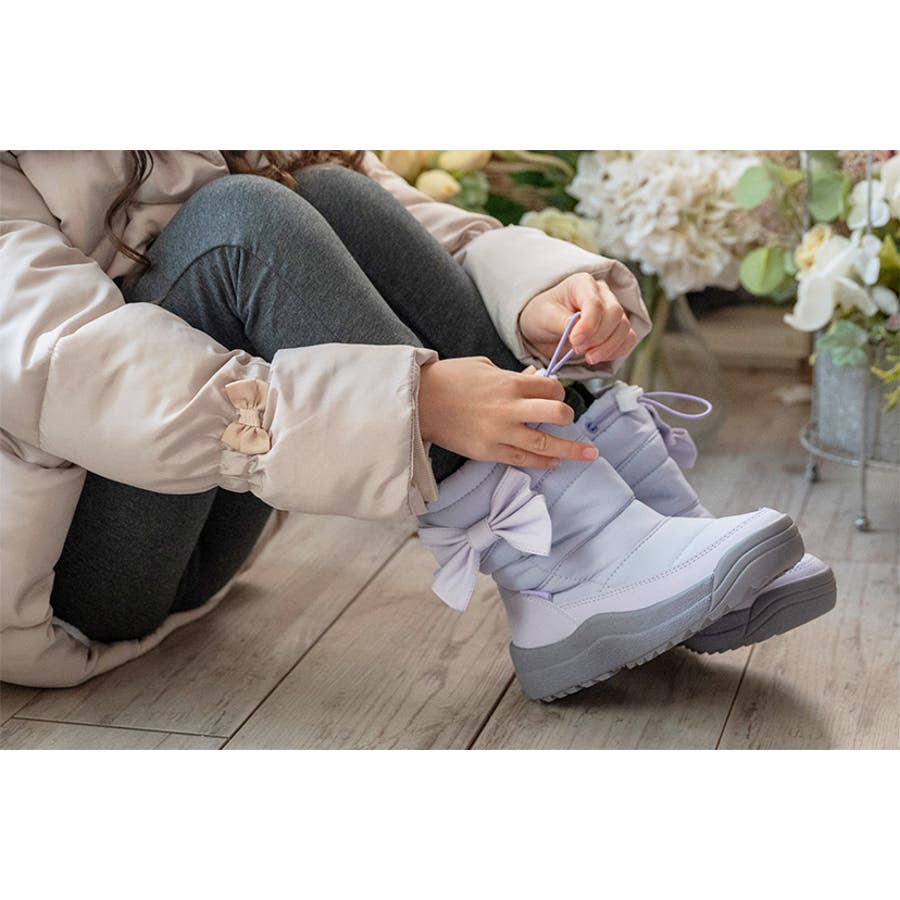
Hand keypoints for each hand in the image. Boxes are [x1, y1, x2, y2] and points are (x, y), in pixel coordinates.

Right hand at [418, 357, 598, 469]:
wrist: (419, 402)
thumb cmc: (449, 379)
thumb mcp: (484, 367)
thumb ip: (513, 376)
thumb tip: (535, 379)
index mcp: (509, 383)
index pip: (551, 389)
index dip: (557, 392)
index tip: (554, 395)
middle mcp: (510, 409)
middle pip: (556, 414)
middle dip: (567, 417)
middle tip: (567, 420)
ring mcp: (500, 433)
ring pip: (545, 444)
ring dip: (571, 450)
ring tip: (590, 454)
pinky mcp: (488, 451)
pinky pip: (523, 460)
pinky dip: (542, 462)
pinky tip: (555, 462)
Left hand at [518, 272, 637, 365]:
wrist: (543, 329)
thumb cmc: (542, 316)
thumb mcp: (545, 317)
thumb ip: (564, 324)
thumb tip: (580, 335)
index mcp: (582, 283)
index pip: (595, 303)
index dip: (589, 325)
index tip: (575, 341)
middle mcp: (602, 293)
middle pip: (615, 313)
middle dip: (598, 337)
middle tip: (578, 350)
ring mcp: (612, 309)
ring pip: (624, 327)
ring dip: (608, 347)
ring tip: (588, 357)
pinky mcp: (617, 327)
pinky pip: (628, 338)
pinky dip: (617, 351)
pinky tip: (599, 356)